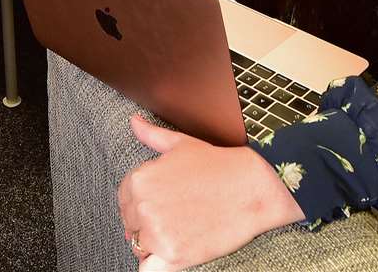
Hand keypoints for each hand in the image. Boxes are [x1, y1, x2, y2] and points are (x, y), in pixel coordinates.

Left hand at [117, 115, 303, 269]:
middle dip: (147, 224)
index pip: (124, 200)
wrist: (253, 189)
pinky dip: (156, 265)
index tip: (163, 204)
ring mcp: (156, 232)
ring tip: (179, 232)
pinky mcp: (173, 255)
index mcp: (139, 179)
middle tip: (175, 217)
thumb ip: (152, 136)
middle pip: (130, 225)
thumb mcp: (182, 145)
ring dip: (154, 244)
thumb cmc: (219, 165)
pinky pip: (148, 269)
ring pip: (139, 247)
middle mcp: (142, 206)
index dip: (142, 204)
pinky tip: (173, 254)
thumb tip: (134, 122)